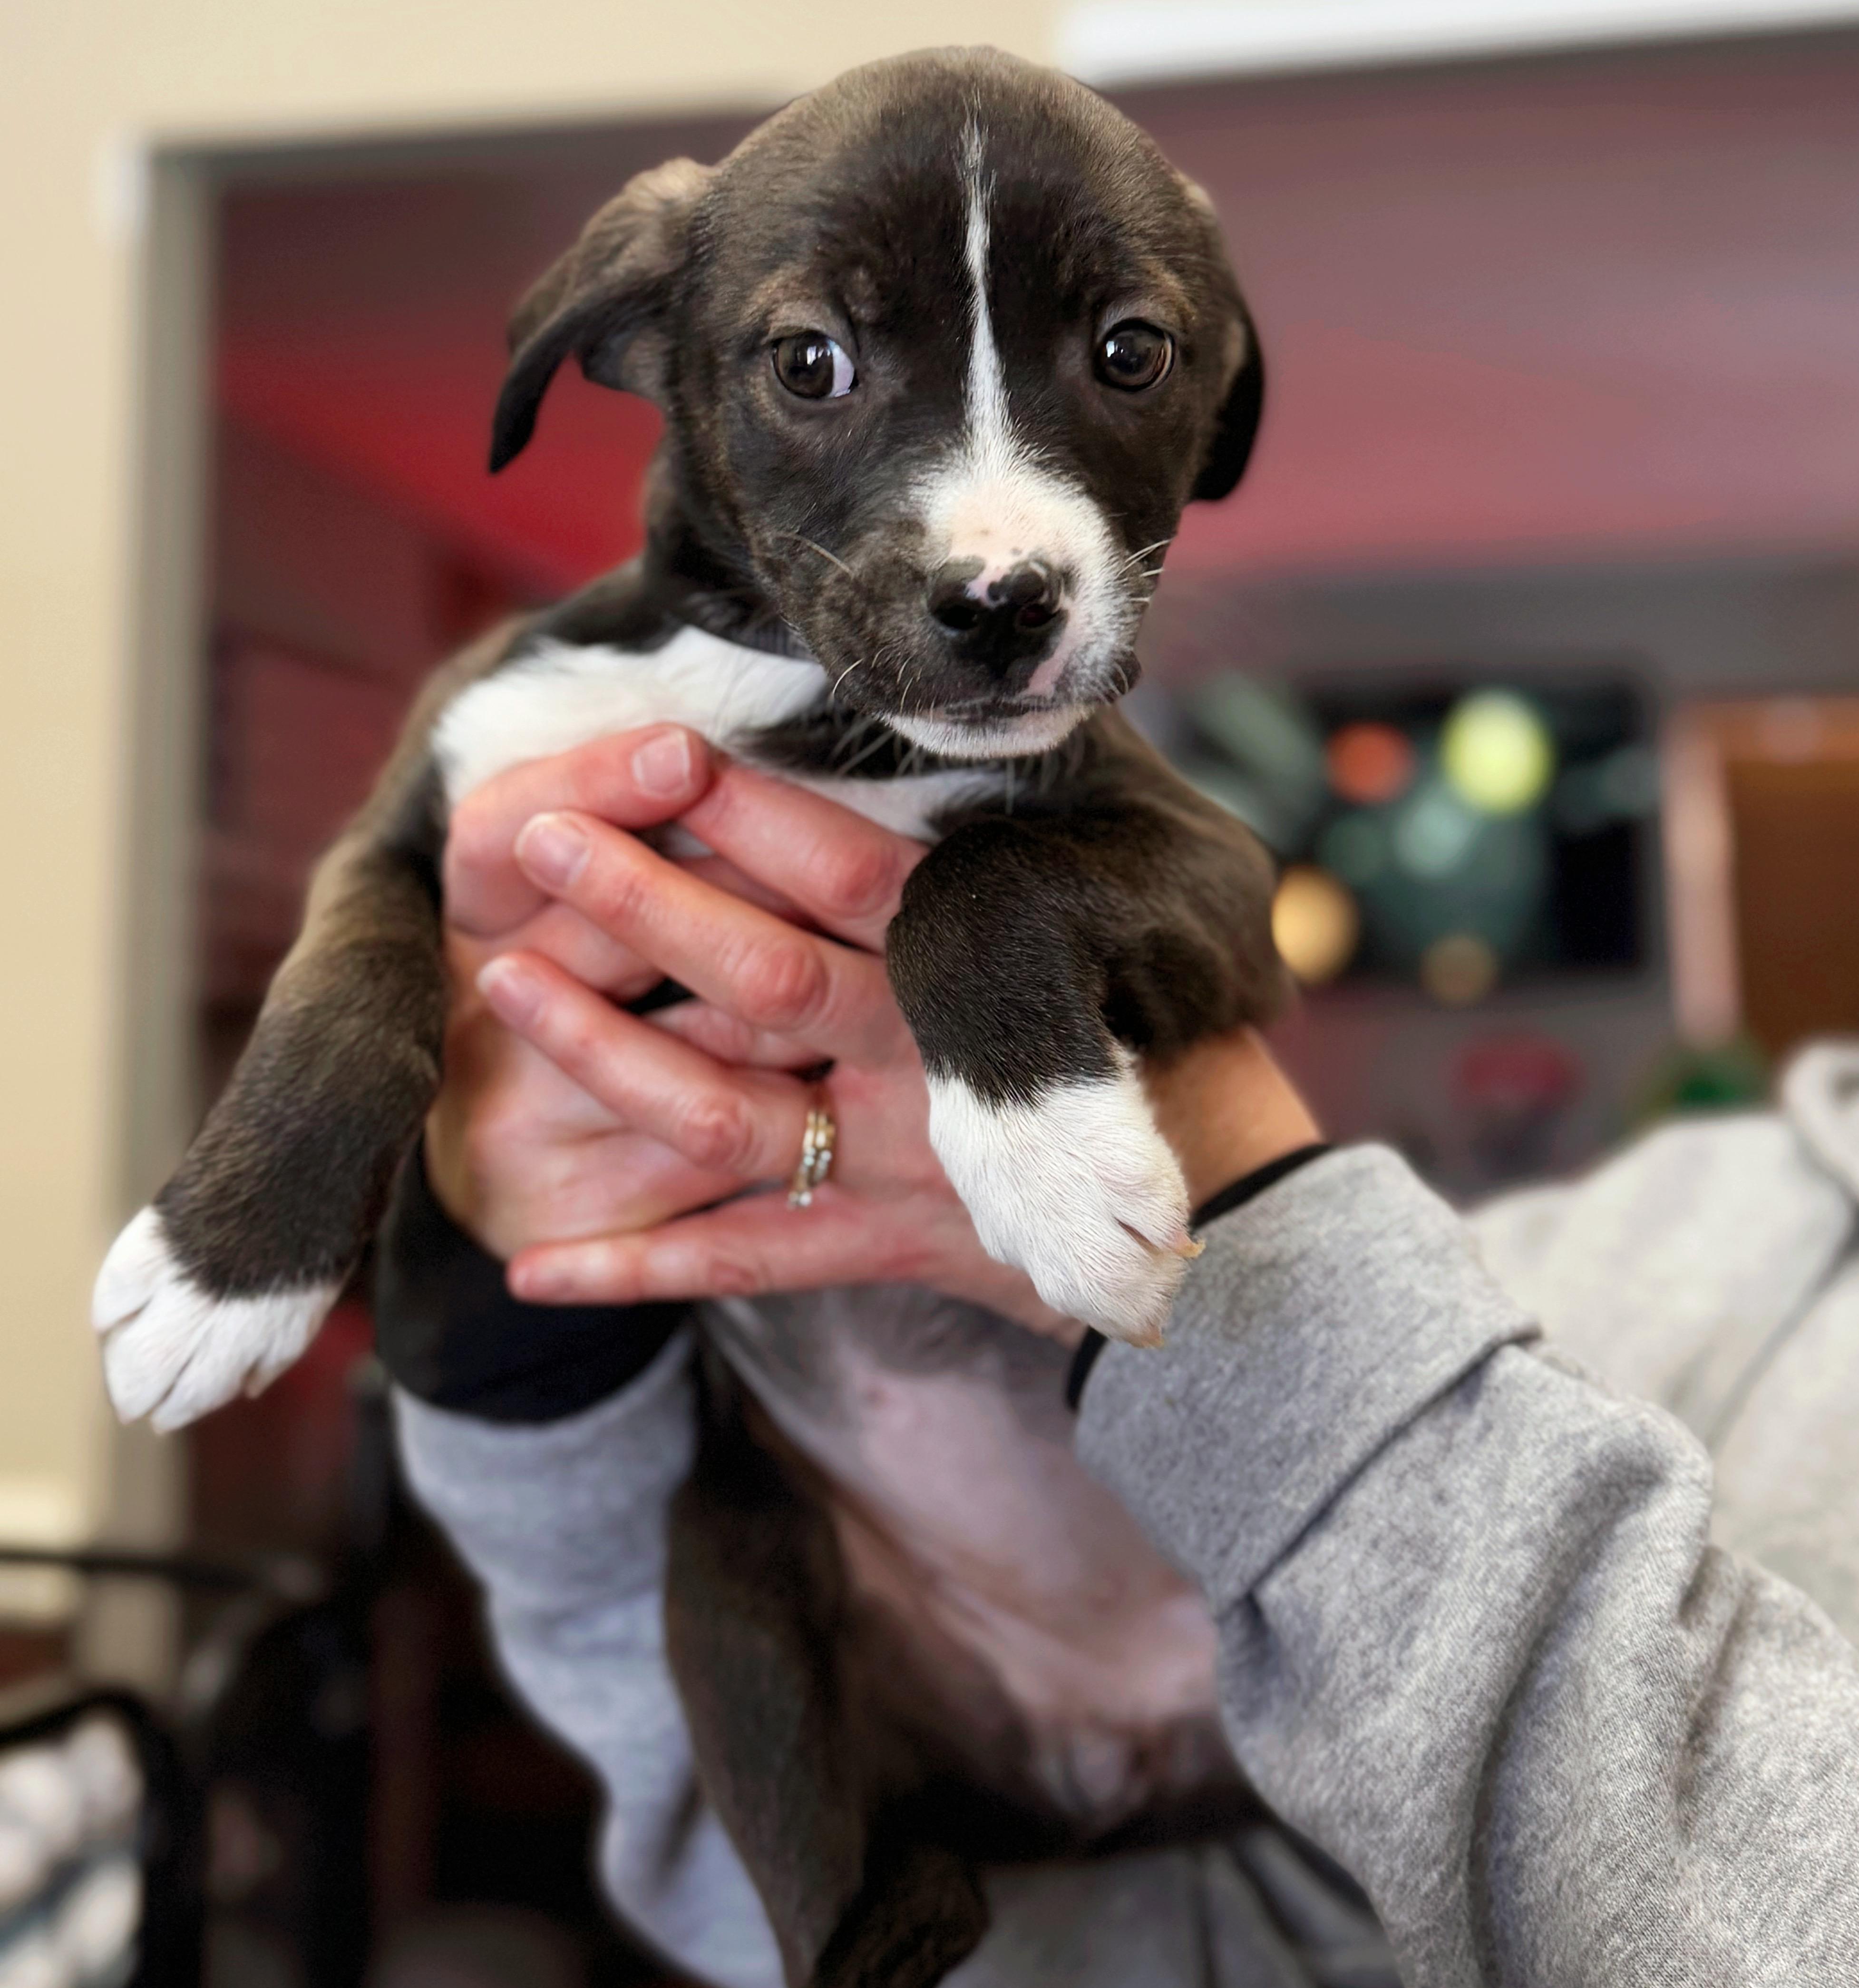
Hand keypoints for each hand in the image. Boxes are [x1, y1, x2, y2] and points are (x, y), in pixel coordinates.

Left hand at [428, 726, 1318, 1326]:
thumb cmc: (1150, 1030)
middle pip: (761, 975)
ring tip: (505, 993)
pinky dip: (638, 1269)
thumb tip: (946, 718)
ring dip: (605, 1057)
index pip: (846, 871)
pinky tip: (529, 1263)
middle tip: (534, 837)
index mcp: (974, 959)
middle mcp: (924, 1056)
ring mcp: (898, 1158)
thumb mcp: (1088, 921)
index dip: (747, 813)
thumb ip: (996, 843)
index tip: (654, 750)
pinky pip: (743, 1263)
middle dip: (643, 903)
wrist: (1223, 1208)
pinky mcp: (883, 1247)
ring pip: (722, 1111)